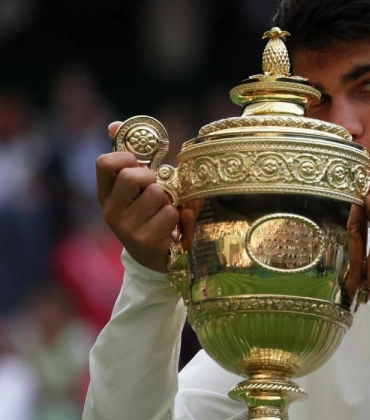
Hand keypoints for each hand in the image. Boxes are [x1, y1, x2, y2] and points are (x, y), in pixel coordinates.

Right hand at [96, 121, 178, 271]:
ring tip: (165, 211)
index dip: (126, 156)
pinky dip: (179, 217)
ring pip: (157, 194)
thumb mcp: (135, 189)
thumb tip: (114, 124)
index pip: (104, 163)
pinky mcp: (146, 241)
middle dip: (152, 178)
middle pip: (133, 176)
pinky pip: (171, 214)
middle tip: (157, 189)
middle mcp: (111, 211)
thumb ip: (129, 158)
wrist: (154, 258)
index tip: (139, 162)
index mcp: (106, 194)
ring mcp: (127, 228)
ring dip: (169, 200)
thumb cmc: (147, 214)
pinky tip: (173, 226)